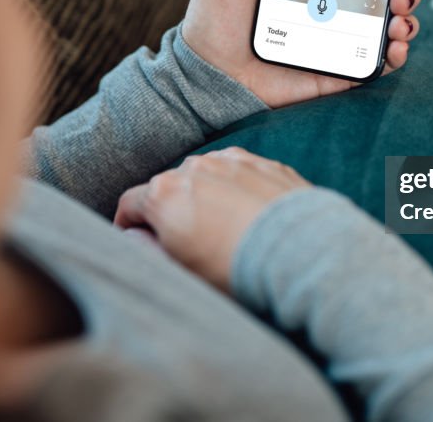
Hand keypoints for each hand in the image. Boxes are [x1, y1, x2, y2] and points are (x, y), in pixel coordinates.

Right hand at [114, 147, 308, 290]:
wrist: (302, 253)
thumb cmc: (237, 271)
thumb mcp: (182, 273)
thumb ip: (149, 251)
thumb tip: (134, 238)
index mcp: (164, 194)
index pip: (130, 204)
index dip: (130, 225)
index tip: (138, 239)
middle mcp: (194, 167)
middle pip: (169, 187)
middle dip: (171, 210)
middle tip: (186, 242)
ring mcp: (231, 160)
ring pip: (205, 175)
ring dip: (205, 195)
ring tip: (224, 229)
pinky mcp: (264, 162)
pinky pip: (239, 172)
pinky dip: (237, 188)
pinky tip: (250, 215)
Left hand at [182, 0, 432, 107]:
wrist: (205, 75)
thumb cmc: (213, 22)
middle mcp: (333, 4)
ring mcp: (339, 38)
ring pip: (391, 23)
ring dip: (407, 17)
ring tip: (397, 17)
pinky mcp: (337, 71)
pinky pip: (377, 63)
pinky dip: (395, 55)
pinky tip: (394, 46)